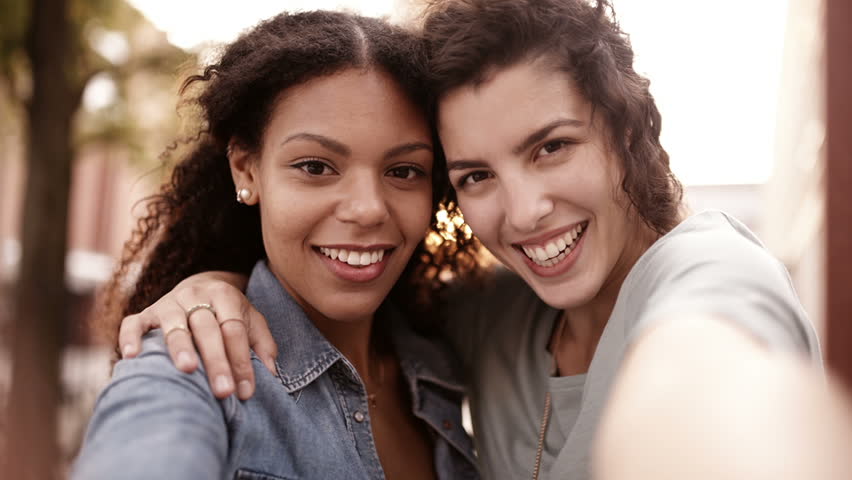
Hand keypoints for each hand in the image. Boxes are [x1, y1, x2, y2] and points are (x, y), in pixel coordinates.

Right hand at [118, 271, 277, 399]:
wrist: (199, 287)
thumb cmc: (228, 315)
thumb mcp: (252, 322)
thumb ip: (263, 345)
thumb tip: (272, 374)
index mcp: (224, 295)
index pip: (234, 329)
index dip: (241, 360)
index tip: (246, 391)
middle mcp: (195, 294)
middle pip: (207, 328)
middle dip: (217, 360)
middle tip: (223, 390)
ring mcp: (169, 302)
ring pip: (174, 324)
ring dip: (180, 347)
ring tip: (187, 370)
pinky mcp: (146, 312)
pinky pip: (133, 323)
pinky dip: (130, 337)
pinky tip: (132, 357)